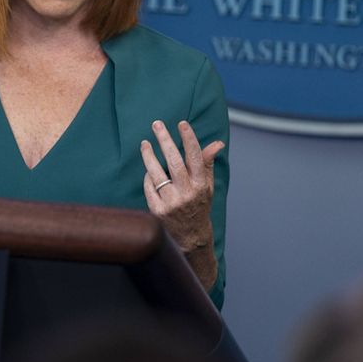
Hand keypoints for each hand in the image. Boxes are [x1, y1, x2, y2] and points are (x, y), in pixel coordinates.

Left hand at [140, 120, 223, 288]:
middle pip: (174, 161)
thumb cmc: (199, 206)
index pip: (196, 157)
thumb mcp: (207, 186)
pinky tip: (147, 168)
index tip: (182, 123)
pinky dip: (148, 177)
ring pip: (157, 173)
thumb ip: (208, 164)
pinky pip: (149, 187)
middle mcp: (188, 193)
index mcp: (201, 185)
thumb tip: (218, 143)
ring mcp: (172, 203)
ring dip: (149, 156)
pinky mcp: (158, 211)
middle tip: (156, 124)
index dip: (189, 139)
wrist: (191, 238)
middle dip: (165, 140)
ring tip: (145, 143)